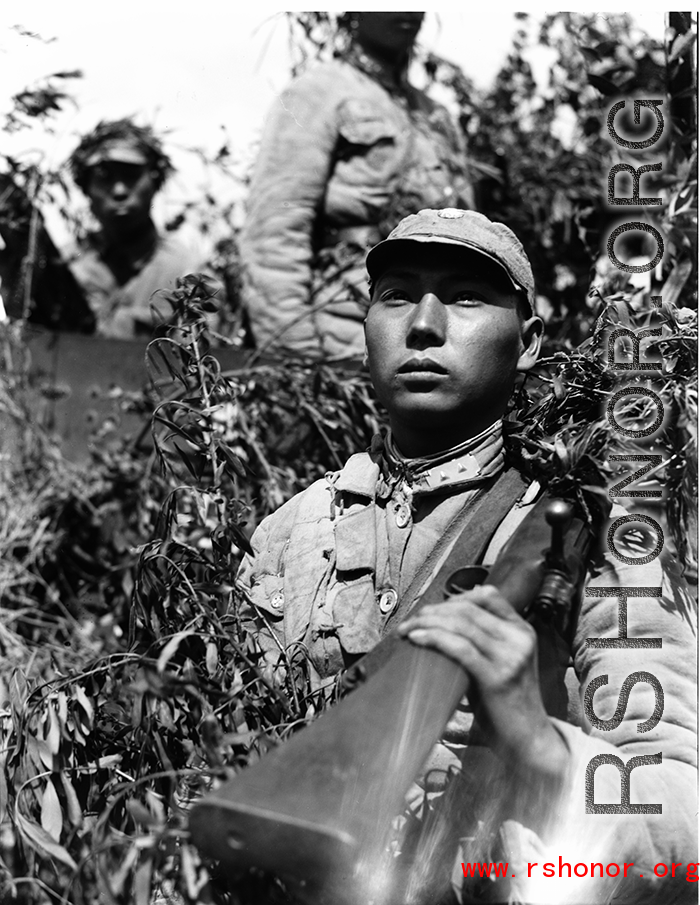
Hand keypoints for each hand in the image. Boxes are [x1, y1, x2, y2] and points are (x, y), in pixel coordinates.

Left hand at [398, 585, 568, 782]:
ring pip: (461, 624)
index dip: (455, 598)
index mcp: (521, 630)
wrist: (529, 740)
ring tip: (407, 629)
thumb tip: (443, 624)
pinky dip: (434, 638)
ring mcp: (510, 656)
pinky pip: (459, 647)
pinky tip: (416, 639)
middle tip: (411, 620)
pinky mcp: (497, 676)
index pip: (488, 596)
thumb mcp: (500, 663)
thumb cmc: (506, 704)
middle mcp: (518, 638)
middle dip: (434, 611)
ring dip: (427, 622)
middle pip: (469, 608)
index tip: (432, 610)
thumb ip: (482, 642)